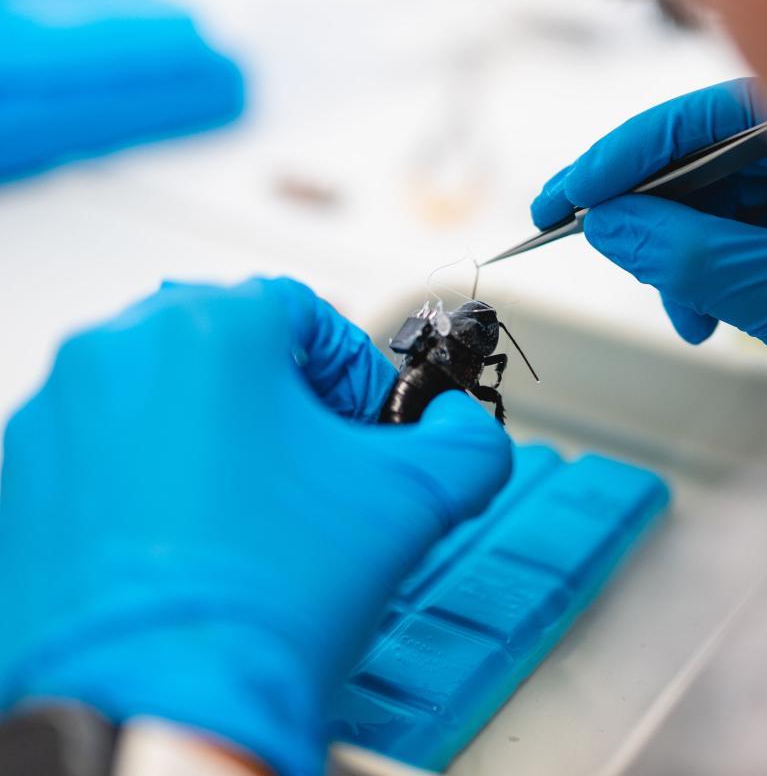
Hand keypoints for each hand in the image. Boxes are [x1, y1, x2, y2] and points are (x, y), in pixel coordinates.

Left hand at [0, 278, 511, 775]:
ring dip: (216, 444)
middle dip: (282, 407)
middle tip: (318, 472)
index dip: (354, 372)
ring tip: (256, 521)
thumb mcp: (413, 500)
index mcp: (205, 330)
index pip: (305, 313)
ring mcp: (51, 424)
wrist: (162, 708)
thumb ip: (465, 441)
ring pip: (159, 402)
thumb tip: (462, 430)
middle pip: (225, 351)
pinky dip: (151, 488)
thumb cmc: (265, 601)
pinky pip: (101, 460)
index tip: (368, 426)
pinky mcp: (17, 490)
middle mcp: (112, 357)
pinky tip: (196, 547)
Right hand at [534, 80, 766, 436]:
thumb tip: (612, 223)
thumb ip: (701, 257)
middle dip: (656, 212)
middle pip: (715, 158)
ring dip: (678, 258)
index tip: (572, 194)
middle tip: (604, 250)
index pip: (721, 116)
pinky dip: (707, 282)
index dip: (636, 151)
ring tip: (680, 313)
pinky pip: (740, 246)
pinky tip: (701, 322)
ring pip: (720, 207)